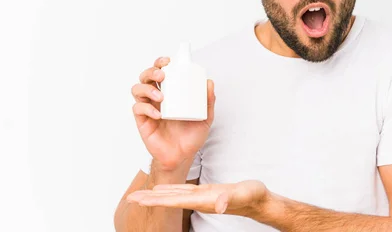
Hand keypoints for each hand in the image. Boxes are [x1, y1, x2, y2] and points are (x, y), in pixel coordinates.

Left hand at [126, 180, 269, 216]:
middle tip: (130, 198)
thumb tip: (219, 204)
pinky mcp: (205, 192)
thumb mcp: (242, 193)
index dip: (155, 200)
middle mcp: (198, 201)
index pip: (173, 201)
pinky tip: (162, 190)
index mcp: (203, 200)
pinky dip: (170, 190)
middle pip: (168, 201)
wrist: (259, 200)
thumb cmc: (252, 196)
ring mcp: (201, 197)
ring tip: (139, 195)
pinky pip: (182, 192)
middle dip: (148, 200)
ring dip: (155, 196)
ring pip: (173, 196)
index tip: (138, 200)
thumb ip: (230, 198)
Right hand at [131, 56, 215, 172]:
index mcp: (171, 92)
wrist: (182, 156)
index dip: (160, 63)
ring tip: (161, 96)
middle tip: (163, 75)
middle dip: (151, 71)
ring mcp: (148, 108)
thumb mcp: (205, 117)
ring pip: (137, 89)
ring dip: (148, 89)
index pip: (161, 72)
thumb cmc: (192, 135)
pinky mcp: (142, 121)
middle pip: (146, 77)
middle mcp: (157, 97)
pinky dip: (147, 108)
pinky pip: (138, 109)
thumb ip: (208, 101)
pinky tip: (159, 114)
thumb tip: (209, 82)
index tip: (168, 61)